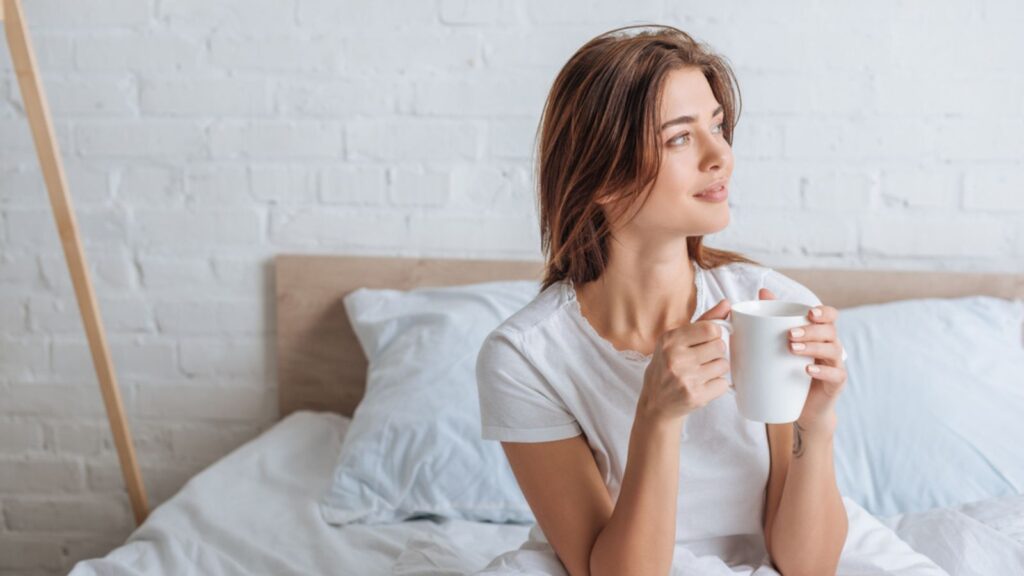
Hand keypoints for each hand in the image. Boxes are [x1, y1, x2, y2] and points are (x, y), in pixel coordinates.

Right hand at [638, 298, 733, 423]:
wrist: (656, 403)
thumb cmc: (668, 367)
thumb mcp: (677, 341)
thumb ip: (703, 321)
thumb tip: (727, 303)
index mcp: (670, 339)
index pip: (710, 329)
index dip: (715, 334)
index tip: (708, 341)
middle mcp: (676, 358)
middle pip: (720, 347)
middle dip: (716, 353)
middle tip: (703, 359)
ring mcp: (685, 378)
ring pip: (724, 365)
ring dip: (717, 369)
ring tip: (702, 373)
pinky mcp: (695, 396)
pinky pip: (723, 384)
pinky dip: (717, 385)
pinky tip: (703, 385)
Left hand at [758, 288, 846, 435]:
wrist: (801, 407)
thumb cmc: (789, 370)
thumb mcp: (780, 344)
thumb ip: (773, 318)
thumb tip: (763, 291)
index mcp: (819, 334)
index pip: (830, 316)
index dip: (824, 312)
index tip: (809, 312)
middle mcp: (831, 346)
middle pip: (830, 331)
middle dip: (811, 330)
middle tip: (789, 334)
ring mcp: (835, 365)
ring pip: (833, 350)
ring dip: (813, 347)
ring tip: (793, 348)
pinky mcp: (835, 384)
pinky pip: (835, 375)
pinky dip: (822, 371)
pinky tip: (807, 370)